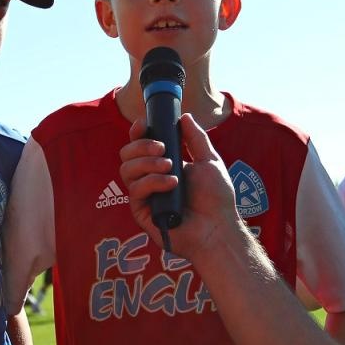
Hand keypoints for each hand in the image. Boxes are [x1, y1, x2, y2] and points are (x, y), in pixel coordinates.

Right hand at [116, 113, 240, 260]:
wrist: (218, 228)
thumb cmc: (217, 199)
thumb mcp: (210, 161)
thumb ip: (196, 138)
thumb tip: (184, 117)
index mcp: (164, 166)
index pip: (140, 146)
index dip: (137, 133)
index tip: (143, 123)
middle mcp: (150, 179)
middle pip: (127, 154)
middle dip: (141, 145)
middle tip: (162, 148)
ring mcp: (145, 196)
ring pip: (126, 170)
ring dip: (147, 162)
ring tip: (169, 166)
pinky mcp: (142, 213)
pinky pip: (135, 190)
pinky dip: (152, 181)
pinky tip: (171, 183)